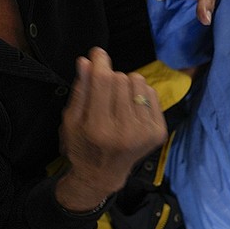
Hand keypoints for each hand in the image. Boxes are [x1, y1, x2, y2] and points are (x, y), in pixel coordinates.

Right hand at [56, 48, 166, 211]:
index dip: (100, 61)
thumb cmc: (82, 144)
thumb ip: (80, 89)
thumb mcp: (71, 119)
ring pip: (138, 82)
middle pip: (120, 78)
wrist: (102, 175)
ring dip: (126, 85)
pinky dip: (140, 95)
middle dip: (110, 78)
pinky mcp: (158, 132)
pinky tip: (130, 109)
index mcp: (99, 127)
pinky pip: (151, 93)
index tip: (97, 53)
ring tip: (117, 102)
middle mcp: (125, 130)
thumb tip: (86, 61)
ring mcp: (145, 132)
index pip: (103, 80)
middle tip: (103, 93)